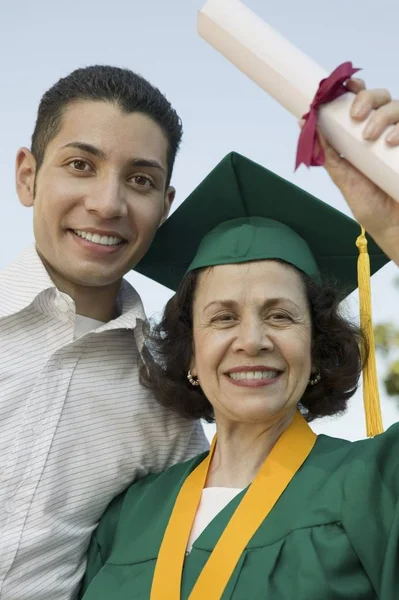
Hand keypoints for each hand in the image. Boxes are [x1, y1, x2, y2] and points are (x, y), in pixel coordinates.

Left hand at [318, 79, 398, 264]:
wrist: (392, 226)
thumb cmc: (369, 203)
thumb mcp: (342, 176)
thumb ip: (328, 152)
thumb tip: (305, 124)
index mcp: (364, 135)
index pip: (363, 102)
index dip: (355, 88)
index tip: (344, 86)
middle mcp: (385, 132)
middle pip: (381, 97)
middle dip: (366, 98)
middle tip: (354, 116)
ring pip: (397, 107)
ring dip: (382, 115)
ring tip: (370, 137)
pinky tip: (392, 142)